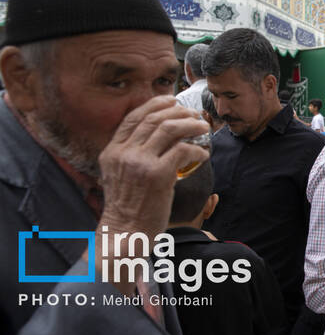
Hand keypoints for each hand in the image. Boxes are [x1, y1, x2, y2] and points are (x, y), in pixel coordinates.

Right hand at [94, 96, 209, 294]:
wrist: (125, 233)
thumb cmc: (127, 208)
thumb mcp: (118, 175)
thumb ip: (130, 155)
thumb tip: (154, 137)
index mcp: (112, 151)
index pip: (133, 117)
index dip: (155, 104)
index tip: (172, 100)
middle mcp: (124, 153)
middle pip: (154, 118)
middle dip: (178, 111)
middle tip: (194, 115)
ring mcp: (140, 163)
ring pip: (170, 129)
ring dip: (190, 124)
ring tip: (203, 126)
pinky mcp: (159, 175)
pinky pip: (183, 151)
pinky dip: (197, 149)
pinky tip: (203, 154)